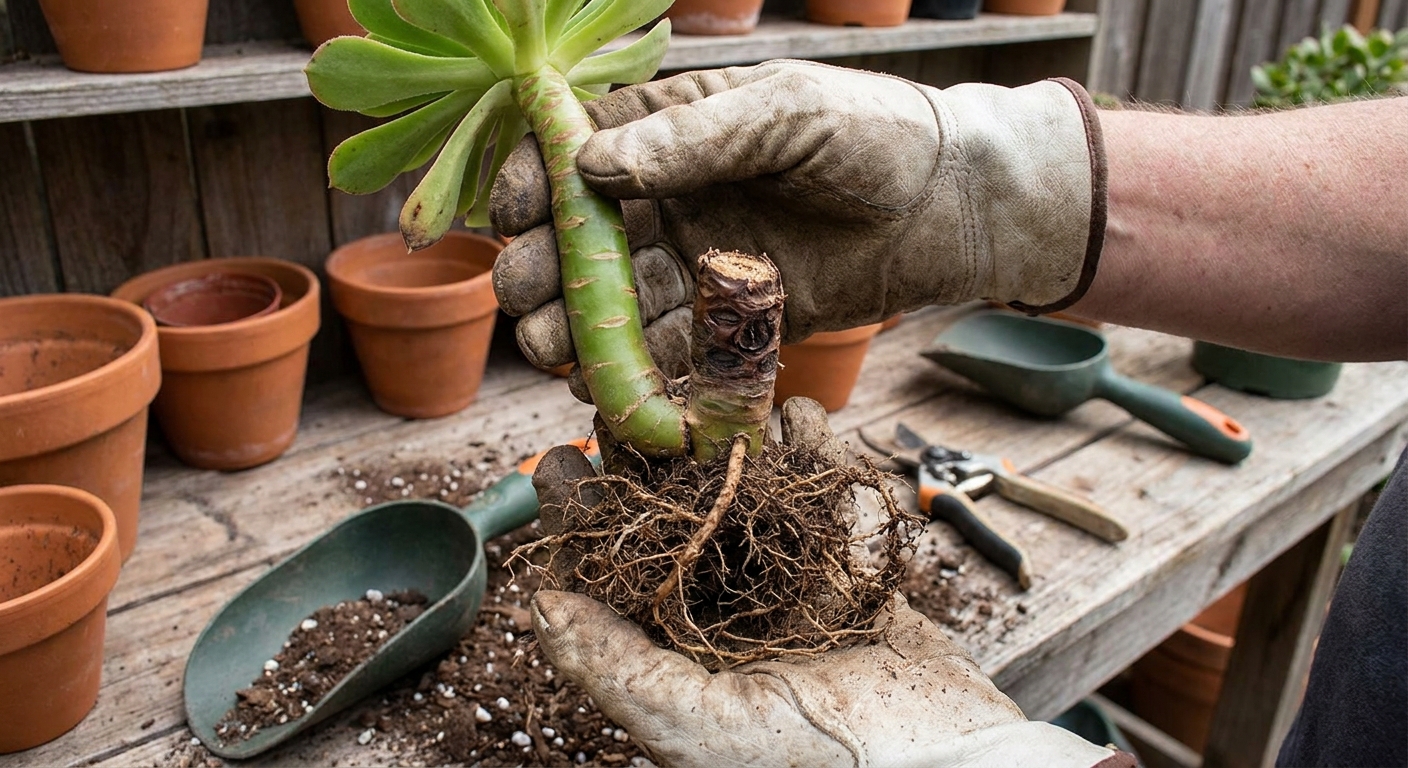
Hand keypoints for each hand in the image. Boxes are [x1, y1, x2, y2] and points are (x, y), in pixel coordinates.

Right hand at [491, 60, 1106, 389]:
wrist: (953, 206)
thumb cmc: (875, 135)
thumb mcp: (783, 117)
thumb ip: (693, 140)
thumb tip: (592, 163)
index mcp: (676, 133)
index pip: (581, 154)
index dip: (537, 183)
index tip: (513, 213)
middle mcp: (676, 200)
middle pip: (589, 239)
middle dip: (549, 269)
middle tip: (522, 301)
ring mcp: (704, 264)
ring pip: (625, 303)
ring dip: (584, 329)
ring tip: (552, 353)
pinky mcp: (738, 322)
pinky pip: (680, 352)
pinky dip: (645, 371)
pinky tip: (611, 387)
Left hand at [527, 398, 1130, 767]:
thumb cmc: (814, 763)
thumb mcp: (695, 726)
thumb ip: (614, 665)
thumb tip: (540, 604)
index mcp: (680, 650)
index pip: (616, 571)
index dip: (582, 517)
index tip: (555, 461)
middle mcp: (729, 610)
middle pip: (676, 517)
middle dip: (649, 457)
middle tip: (626, 395)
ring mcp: (793, 581)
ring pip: (748, 493)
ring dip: (728, 438)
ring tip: (704, 385)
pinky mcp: (855, 563)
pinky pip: (827, 491)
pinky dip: (812, 447)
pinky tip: (794, 412)